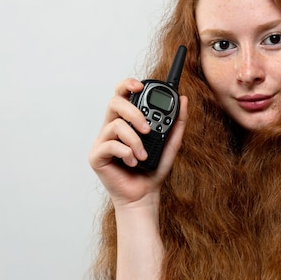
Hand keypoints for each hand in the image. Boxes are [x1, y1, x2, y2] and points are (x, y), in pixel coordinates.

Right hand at [88, 78, 188, 208]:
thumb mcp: (171, 143)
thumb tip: (184, 99)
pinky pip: (110, 144)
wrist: (144, 195)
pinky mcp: (96, 155)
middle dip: (134, 113)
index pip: (123, 95)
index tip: (140, 86)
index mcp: (126, 121)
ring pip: (116, 125)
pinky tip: (133, 163)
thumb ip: (177, 122)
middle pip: (115, 102)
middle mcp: (112, 127)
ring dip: (135, 141)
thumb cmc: (153, 169)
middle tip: (147, 128)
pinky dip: (126, 153)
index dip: (127, 84)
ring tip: (143, 155)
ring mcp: (102, 141)